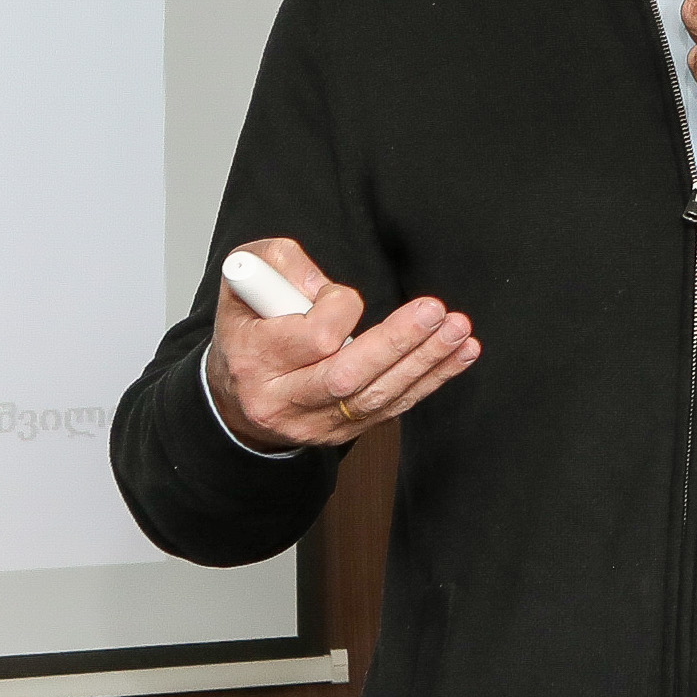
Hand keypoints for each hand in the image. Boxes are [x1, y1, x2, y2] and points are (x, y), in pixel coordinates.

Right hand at [207, 238, 481, 449]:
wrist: (236, 396)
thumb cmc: (249, 330)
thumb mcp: (245, 280)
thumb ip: (279, 264)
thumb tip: (319, 284)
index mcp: (254, 360)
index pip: (314, 336)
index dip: (339, 307)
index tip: (341, 295)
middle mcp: (283, 401)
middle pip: (349, 376)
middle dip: (399, 342)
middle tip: (435, 313)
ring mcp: (314, 423)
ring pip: (377, 396)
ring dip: (426, 361)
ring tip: (458, 330)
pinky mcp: (344, 432)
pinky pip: (394, 407)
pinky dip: (431, 379)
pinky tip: (460, 354)